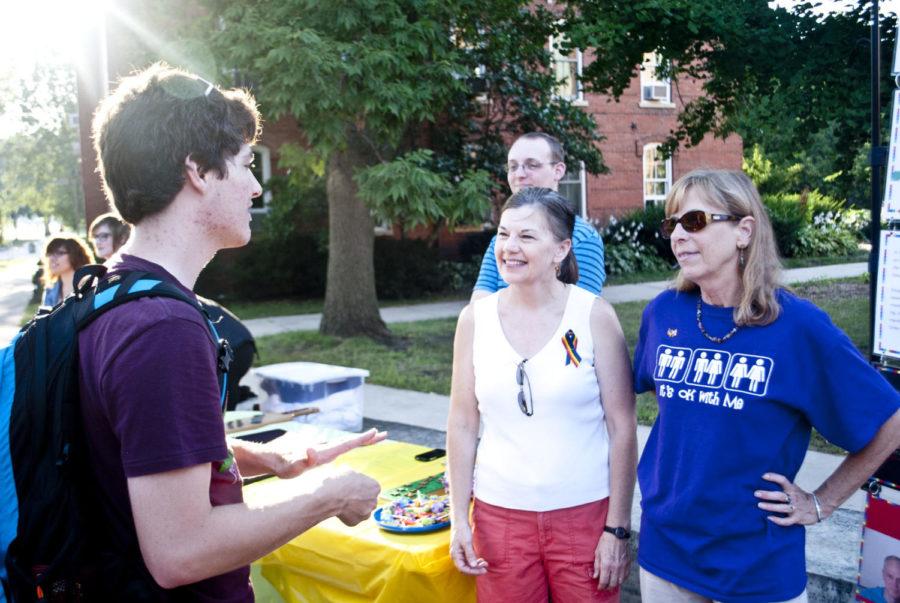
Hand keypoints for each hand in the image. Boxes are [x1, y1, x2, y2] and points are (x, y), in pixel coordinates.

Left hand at [271, 428, 386, 478]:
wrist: (273, 460)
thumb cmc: (284, 465)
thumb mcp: (294, 466)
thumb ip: (303, 460)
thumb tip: (310, 451)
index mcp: (326, 451)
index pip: (348, 443)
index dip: (362, 438)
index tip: (376, 432)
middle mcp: (327, 448)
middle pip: (351, 441)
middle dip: (367, 438)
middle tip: (383, 434)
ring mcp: (323, 449)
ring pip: (347, 444)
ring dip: (361, 441)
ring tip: (374, 438)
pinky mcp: (319, 454)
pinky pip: (340, 448)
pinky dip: (350, 446)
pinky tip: (353, 447)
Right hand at [321, 467, 380, 525]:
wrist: (330, 494)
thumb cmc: (340, 480)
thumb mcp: (349, 471)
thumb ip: (355, 476)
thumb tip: (352, 476)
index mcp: (375, 487)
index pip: (372, 489)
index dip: (362, 488)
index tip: (353, 488)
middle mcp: (374, 501)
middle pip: (369, 501)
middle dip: (361, 500)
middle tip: (349, 496)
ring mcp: (366, 513)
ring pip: (362, 511)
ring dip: (356, 509)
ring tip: (343, 502)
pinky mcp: (356, 522)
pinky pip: (352, 519)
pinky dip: (347, 516)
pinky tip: (340, 509)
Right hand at [449, 524, 487, 574]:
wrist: (460, 522)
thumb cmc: (462, 531)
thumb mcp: (467, 543)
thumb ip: (470, 554)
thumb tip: (473, 565)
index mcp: (455, 555)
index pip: (463, 568)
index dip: (472, 571)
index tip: (482, 570)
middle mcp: (457, 556)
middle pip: (466, 568)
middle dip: (475, 569)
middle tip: (485, 569)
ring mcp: (460, 554)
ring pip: (468, 564)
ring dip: (476, 565)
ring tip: (485, 564)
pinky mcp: (464, 551)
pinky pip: (470, 559)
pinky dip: (475, 561)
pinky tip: (482, 560)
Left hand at [593, 531, 629, 590]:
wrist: (617, 535)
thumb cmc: (605, 542)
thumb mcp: (597, 553)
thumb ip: (596, 566)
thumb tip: (595, 576)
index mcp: (606, 565)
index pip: (604, 581)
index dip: (601, 586)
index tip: (599, 587)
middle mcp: (615, 567)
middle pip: (612, 584)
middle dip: (608, 587)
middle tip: (604, 587)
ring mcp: (623, 566)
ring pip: (620, 581)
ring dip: (615, 584)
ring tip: (611, 583)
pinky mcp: (628, 564)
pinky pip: (626, 576)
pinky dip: (622, 579)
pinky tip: (618, 577)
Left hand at [755, 473, 820, 525]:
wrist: (817, 507)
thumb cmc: (799, 496)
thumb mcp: (793, 488)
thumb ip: (783, 486)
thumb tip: (763, 480)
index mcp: (792, 489)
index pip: (783, 480)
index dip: (774, 477)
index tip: (763, 476)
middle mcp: (794, 498)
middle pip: (780, 496)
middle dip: (768, 495)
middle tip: (756, 493)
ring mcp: (796, 509)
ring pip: (782, 508)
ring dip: (770, 506)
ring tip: (759, 505)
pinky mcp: (797, 518)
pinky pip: (787, 521)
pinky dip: (778, 520)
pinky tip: (769, 518)